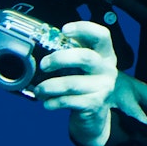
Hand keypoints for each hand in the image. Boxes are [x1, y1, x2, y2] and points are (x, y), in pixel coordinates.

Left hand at [35, 22, 146, 145]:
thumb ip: (70, 53)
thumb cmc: (83, 85)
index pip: (102, 35)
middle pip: (85, 57)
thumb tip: (44, 41)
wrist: (94, 116)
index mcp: (105, 54)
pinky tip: (47, 103)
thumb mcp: (82, 67)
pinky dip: (54, 102)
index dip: (84, 29)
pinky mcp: (95, 105)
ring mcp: (103, 88)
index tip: (64, 30)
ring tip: (39, 90)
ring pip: (72, 83)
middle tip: (43, 65)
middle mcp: (107, 69)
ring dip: (50, 86)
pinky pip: (69, 101)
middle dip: (59, 59)